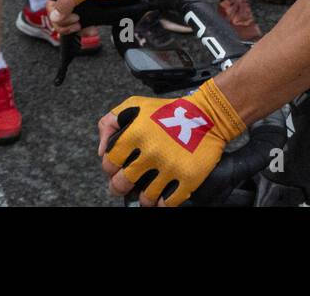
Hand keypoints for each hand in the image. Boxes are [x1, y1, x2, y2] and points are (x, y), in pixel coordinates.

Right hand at [47, 0, 160, 33]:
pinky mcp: (88, 8)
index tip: (74, 19)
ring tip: (89, 30)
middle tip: (79, 26)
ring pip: (68, 20)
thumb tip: (54, 16)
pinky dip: (84, 29)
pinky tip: (93, 31)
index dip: (58, 15)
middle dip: (66, 24)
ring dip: (75, 29)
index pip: (51, 3)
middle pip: (57, 14)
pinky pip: (79, 22)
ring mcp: (79, 0)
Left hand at [97, 80, 244, 206]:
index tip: (117, 168)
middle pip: (122, 184)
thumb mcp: (135, 105)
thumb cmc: (167, 110)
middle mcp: (150, 152)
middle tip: (126, 186)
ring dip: (144, 197)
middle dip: (120, 187)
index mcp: (135, 134)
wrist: (207, 115)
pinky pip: (169, 203)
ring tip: (146, 192)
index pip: (109, 163)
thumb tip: (102, 152)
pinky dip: (163, 203)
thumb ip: (110, 122)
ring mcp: (170, 167)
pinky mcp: (188, 178)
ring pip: (146, 198)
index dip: (111, 168)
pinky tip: (162, 196)